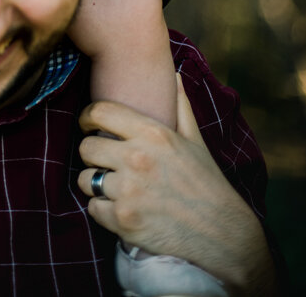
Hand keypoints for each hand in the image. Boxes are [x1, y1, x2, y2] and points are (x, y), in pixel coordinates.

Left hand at [77, 78, 273, 294]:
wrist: (220, 231)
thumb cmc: (206, 182)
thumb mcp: (195, 140)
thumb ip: (180, 106)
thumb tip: (175, 74)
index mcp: (154, 134)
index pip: (100, 112)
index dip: (88, 116)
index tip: (89, 125)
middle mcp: (138, 158)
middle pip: (86, 147)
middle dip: (93, 154)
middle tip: (106, 161)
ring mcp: (129, 191)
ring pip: (85, 179)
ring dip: (96, 184)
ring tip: (117, 188)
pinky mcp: (122, 220)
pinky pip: (93, 208)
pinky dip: (104, 210)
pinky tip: (124, 208)